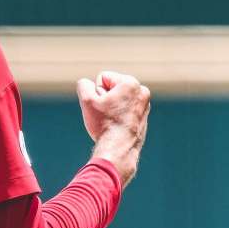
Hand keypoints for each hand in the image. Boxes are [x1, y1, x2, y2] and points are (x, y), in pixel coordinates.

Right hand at [77, 71, 150, 185]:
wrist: (119, 149)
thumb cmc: (104, 124)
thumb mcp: (87, 101)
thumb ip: (83, 85)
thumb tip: (87, 84)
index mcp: (131, 83)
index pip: (102, 78)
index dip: (97, 92)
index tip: (102, 106)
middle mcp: (142, 91)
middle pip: (111, 87)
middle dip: (105, 99)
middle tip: (106, 115)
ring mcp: (144, 104)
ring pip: (118, 99)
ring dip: (111, 108)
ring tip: (112, 121)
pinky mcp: (143, 116)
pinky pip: (124, 110)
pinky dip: (119, 116)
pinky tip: (117, 126)